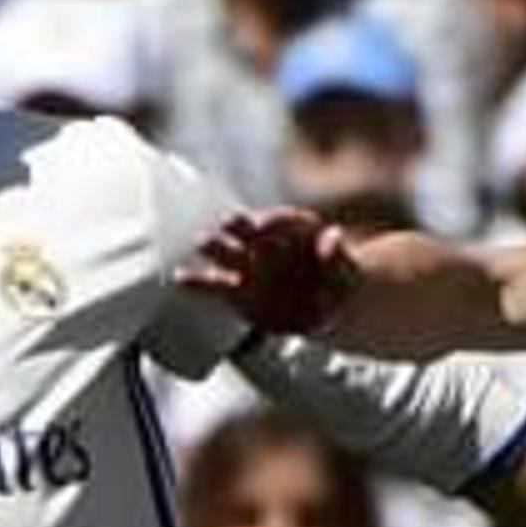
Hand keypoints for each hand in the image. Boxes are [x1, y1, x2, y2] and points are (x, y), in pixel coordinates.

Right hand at [177, 207, 360, 335]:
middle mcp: (266, 243)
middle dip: (238, 225)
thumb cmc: (340, 283)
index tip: (264, 223)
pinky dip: (196, 282)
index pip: (280, 219)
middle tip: (229, 222)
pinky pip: (212, 285)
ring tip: (201, 242)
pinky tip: (178, 278)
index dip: (272, 220)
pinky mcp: (236, 292)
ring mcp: (248, 266)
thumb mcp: (347, 271)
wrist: (328, 308)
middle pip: (246, 228)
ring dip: (216, 247)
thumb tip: (333, 237)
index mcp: (294, 229)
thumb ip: (338, 257)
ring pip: (224, 253)